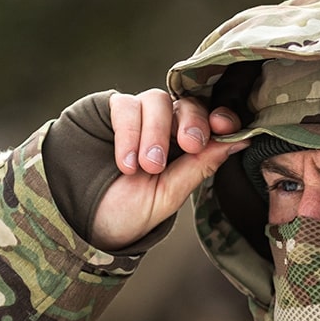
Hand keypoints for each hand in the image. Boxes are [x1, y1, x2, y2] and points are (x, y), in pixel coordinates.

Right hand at [92, 90, 244, 249]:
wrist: (79, 220)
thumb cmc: (127, 212)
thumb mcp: (167, 196)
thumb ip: (199, 167)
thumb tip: (241, 141)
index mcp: (185, 146)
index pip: (211, 119)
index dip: (221, 117)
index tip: (223, 126)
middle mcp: (163, 126)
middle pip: (187, 103)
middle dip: (192, 122)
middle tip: (189, 146)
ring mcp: (136, 116)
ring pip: (156, 100)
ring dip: (155, 132)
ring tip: (146, 167)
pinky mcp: (107, 111)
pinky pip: (125, 105)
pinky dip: (128, 132)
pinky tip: (126, 162)